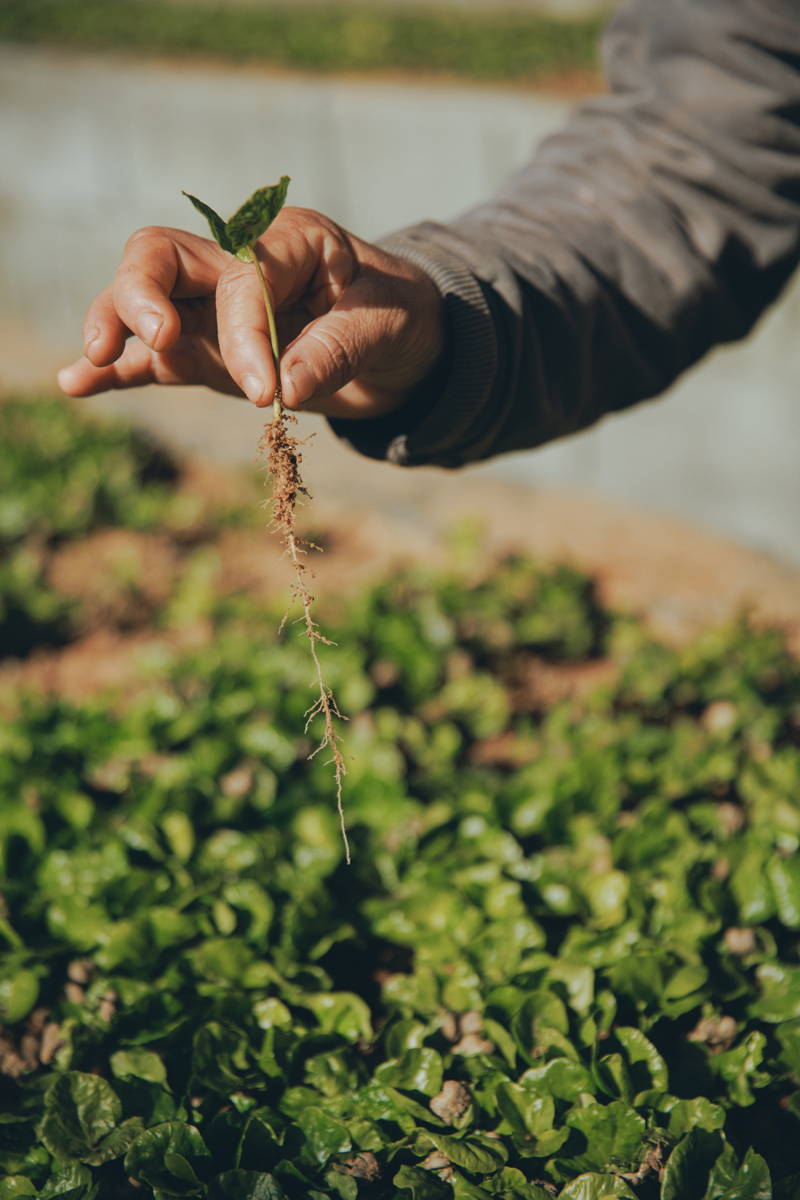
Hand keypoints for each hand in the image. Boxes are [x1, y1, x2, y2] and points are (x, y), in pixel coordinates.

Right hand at [58, 207, 444, 419]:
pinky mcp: (207, 351)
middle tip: (160, 342)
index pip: (242, 281)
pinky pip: (153, 355)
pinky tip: (79, 384)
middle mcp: (238, 265)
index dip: (246, 336)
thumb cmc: (399, 319)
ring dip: (114, 325)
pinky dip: (119, 370)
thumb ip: (337, 348)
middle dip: (143, 294)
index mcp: (288, 242)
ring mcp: (214, 308)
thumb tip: (286, 384)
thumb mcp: (387, 326)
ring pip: (143, 301)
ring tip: (95, 361)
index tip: (270, 394)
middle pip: (162, 256)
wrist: (406, 346)